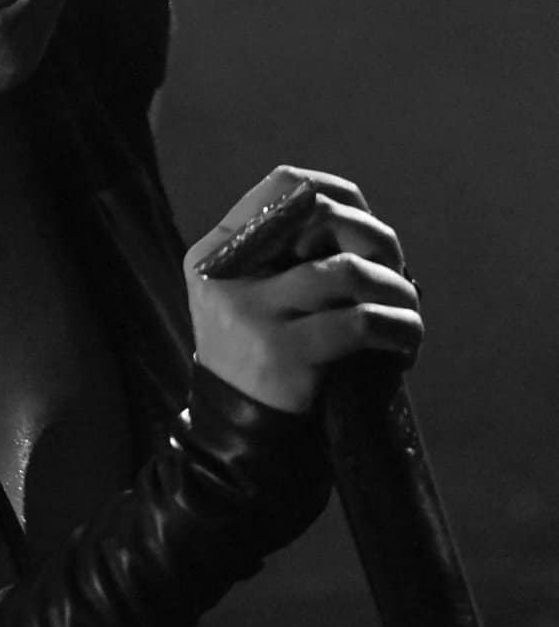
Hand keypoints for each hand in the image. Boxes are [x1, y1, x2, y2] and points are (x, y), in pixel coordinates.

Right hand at [183, 165, 423, 414]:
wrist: (237, 441)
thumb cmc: (258, 358)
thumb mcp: (249, 297)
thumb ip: (282, 256)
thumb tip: (359, 219)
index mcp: (218, 250)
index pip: (282, 185)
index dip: (334, 193)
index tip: (361, 224)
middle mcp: (227, 273)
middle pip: (319, 216)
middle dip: (374, 238)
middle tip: (397, 269)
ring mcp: (252, 313)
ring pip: (346, 271)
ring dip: (395, 288)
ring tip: (409, 308)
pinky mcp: (283, 353)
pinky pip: (359, 321)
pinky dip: (397, 325)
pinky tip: (407, 337)